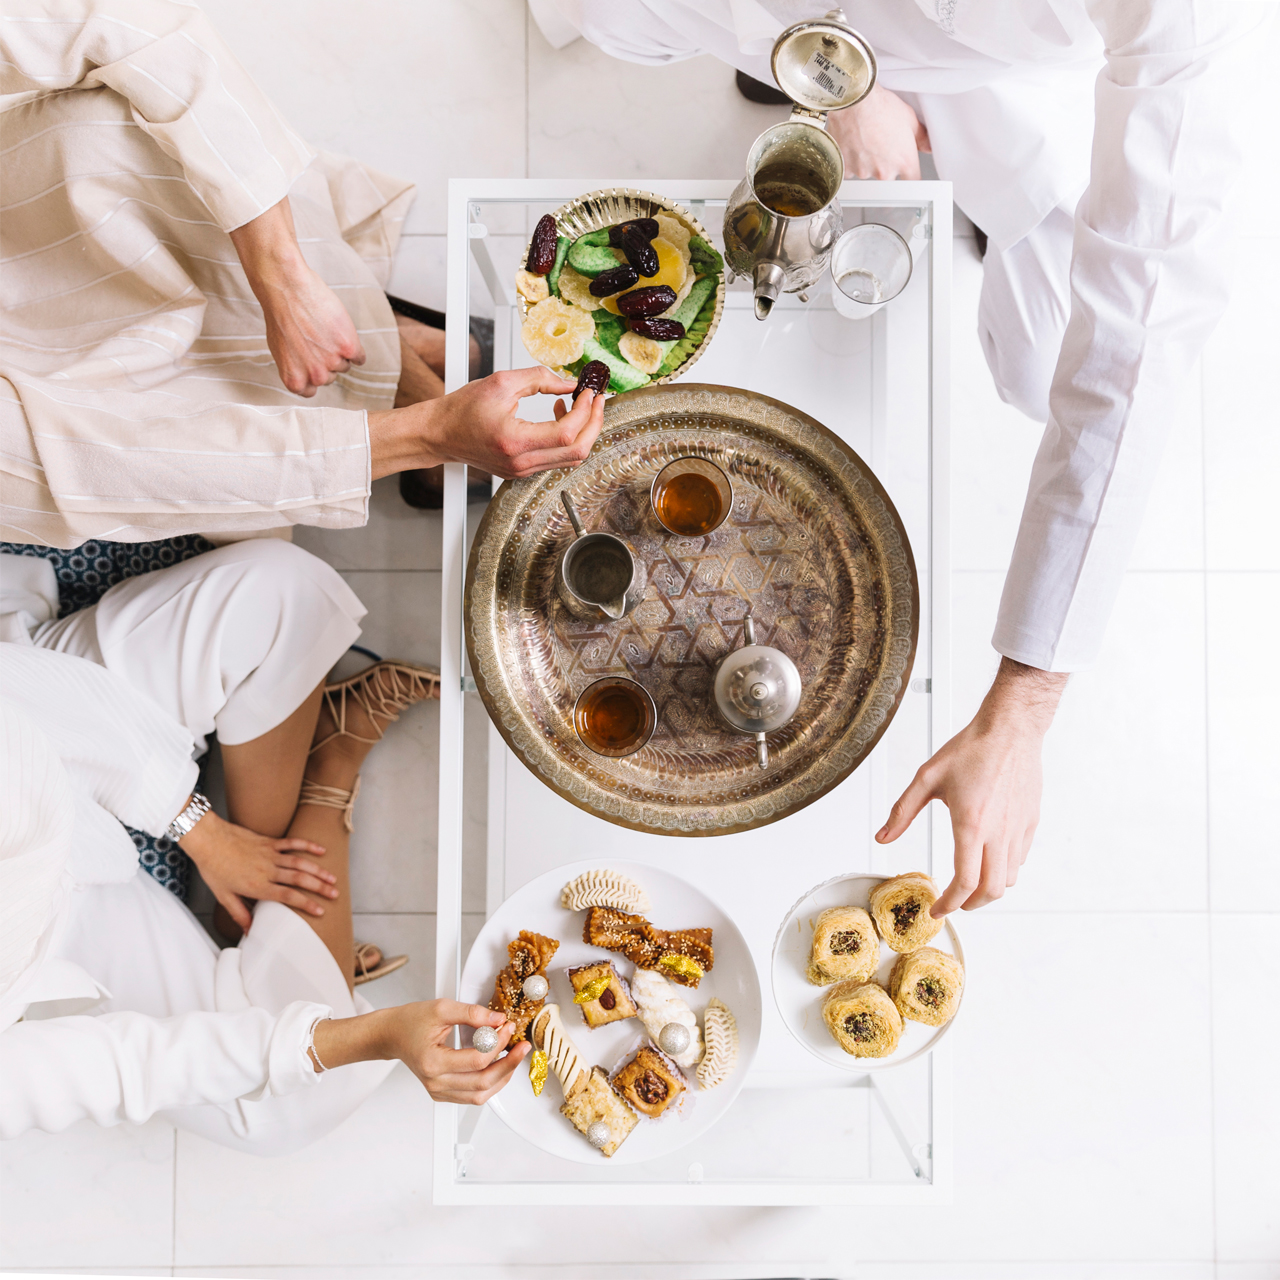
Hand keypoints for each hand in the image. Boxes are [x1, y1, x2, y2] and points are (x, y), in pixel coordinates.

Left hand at [178, 807, 336, 931]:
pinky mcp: (270, 842)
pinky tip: (321, 850)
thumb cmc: (213, 868)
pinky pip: (293, 843)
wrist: (208, 840)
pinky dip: (308, 846)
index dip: (306, 904)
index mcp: (257, 886)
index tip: (320, 910)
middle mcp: (268, 870)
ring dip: (319, 870)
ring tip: (333, 878)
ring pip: (300, 862)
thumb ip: (239, 913)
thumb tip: (249, 930)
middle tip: (334, 894)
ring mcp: (270, 854)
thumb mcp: (223, 896)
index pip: (288, 897)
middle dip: (320, 888)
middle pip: (300, 880)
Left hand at [229, 199, 365, 396]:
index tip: (309, 359)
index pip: (311, 391)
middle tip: (315, 338)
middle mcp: (316, 376)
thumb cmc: (279, 314)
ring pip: (345, 365)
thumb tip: (308, 374)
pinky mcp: (350, 347)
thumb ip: (296, 368)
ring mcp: (334, 362)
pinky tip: (341, 332)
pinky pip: (360, 358)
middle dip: (325, 360)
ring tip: (324, 331)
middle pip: (331, 377)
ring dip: (339, 350)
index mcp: (295, 380)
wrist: (287, 289)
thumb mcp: (280, 350)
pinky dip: (355, 347)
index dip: (311, 372)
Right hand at [313, 1001, 530, 1104]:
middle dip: (508, 1064)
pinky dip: (490, 1083)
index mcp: (432, 1062)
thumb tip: (498, 1020)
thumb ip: (472, 1013)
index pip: (476, 1060)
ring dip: (502, 1076)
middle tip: (522, 1047)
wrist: (392, 1035)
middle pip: (482, 1083)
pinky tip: (499, 1066)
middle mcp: (435, 1083)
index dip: (498, 1043)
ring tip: (514, 1057)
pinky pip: (473, 1096)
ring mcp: (439, 1091)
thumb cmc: (411, 1021)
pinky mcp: (443, 1093)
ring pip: (480, 1095)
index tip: (507, 1027)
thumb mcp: (442, 1008)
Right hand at [369, 366, 605, 480]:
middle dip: (594, 423)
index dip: (585, 411)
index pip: (567, 433)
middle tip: (597, 400)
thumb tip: (570, 382)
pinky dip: (568, 438)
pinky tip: (560, 416)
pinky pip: (557, 458)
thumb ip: (540, 379)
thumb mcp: (502, 382)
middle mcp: (521, 463)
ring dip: (583, 431)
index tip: (589, 392)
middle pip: (577, 452)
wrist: (441, 434)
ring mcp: (523, 471)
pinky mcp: (523, 471)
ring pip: (571, 458)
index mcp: (515, 441)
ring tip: (578, 404)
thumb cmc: (462, 410)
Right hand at [827, 83, 930, 179]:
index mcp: (904, 161)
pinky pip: (851, 171)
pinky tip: (854, 144)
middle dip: (886, 165)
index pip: (912, 181)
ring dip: (867, 162)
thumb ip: (921, 138)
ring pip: (868, 173)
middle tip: (882, 144)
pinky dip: (851, 161)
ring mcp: (865, 172)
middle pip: (888, 177)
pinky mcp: (847, 169)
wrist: (855, 101)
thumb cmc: (880, 106)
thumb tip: (928, 146)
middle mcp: (885, 171)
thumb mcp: (909, 118)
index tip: (906, 172)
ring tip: (866, 140)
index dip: (909, 174)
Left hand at [876, 658, 1066, 914]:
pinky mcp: (1031, 822)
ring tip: (969, 885)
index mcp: (971, 825)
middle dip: (971, 905)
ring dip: (989, 889)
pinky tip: (987, 859)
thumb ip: (902, 812)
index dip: (950, 904)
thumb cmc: (970, 749)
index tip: (938, 909)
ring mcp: (1019, 830)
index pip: (965, 883)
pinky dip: (1004, 870)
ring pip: (1009, 878)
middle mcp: (999, 833)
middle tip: (954, 903)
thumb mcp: (927, 778)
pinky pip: (1020, 859)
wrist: (1011, 730)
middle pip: (991, 891)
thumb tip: (882, 837)